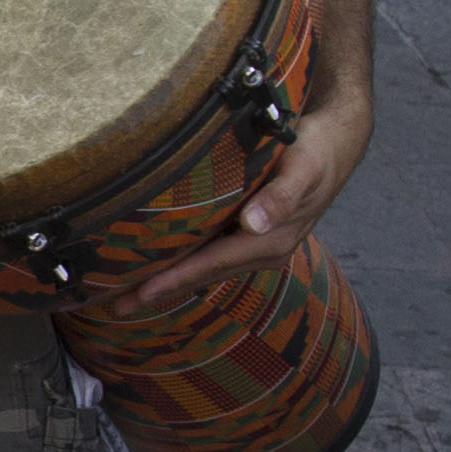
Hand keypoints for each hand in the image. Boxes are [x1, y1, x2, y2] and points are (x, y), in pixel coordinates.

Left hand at [108, 70, 374, 309]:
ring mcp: (255, 246)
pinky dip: (182, 265)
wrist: (337, 146)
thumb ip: (281, 198)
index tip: (138, 294)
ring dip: (166, 282)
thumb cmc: (318, 153)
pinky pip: (210, 256)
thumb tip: (255, 225)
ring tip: (125, 295)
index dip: (173, 280)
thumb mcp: (304, 169)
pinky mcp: (250, 235)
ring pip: (203, 269)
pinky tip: (159, 267)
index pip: (210, 265)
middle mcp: (261, 251)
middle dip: (158, 292)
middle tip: (114, 305)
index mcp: (269, 242)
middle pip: (201, 275)